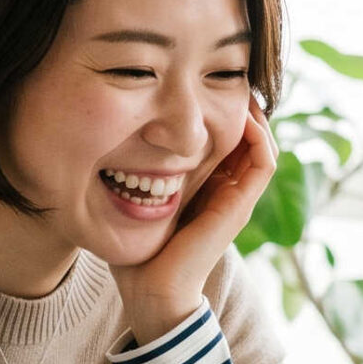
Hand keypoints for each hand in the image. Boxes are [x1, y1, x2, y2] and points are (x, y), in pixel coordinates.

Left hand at [108, 102, 276, 343]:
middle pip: (244, 135)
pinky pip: (263, 161)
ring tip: (236, 84)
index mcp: (204, 187)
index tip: (197, 82)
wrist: (151, 291)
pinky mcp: (239, 207)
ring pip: (260, 143)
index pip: (222, 138)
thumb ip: (129, 172)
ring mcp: (236, 198)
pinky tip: (241, 113)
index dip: (217, 108)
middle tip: (220, 73)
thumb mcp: (132, 199)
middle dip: (235, 103)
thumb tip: (99, 140)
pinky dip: (258, 135)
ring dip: (252, 113)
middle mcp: (225, 189)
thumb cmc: (136, 252)